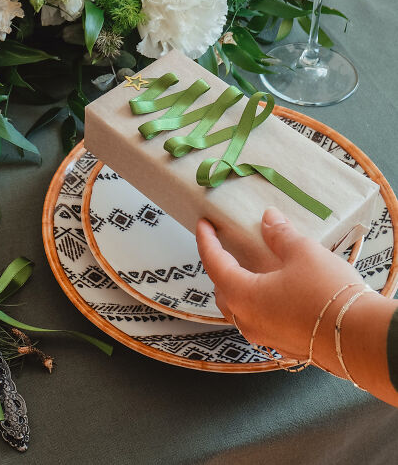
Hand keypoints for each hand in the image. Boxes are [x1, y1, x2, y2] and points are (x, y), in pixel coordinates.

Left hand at [196, 206, 364, 359]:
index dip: (206, 240)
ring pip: (241, 310)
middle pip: (222, 290)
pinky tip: (276, 293)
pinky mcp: (285, 346)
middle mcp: (248, 320)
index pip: (213, 263)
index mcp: (242, 295)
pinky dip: (260, 304)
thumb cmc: (327, 295)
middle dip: (220, 268)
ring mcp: (266, 337)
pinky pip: (262, 322)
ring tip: (251, 269)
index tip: (203, 224)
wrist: (361, 340)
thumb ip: (280, 235)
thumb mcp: (302, 253)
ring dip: (240, 288)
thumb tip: (269, 219)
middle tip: (225, 248)